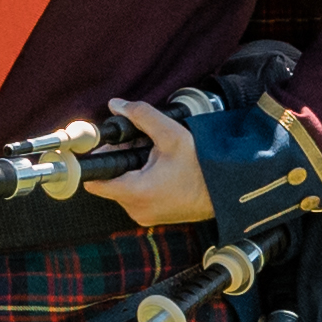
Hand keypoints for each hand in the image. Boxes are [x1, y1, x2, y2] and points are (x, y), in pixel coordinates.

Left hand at [87, 94, 213, 230]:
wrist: (227, 191)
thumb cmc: (202, 166)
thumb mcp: (171, 135)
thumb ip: (141, 116)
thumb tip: (116, 104)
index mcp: (135, 192)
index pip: (94, 181)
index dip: (98, 159)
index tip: (110, 145)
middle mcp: (136, 209)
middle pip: (109, 181)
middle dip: (119, 159)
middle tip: (138, 143)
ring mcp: (145, 216)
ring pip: (122, 188)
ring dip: (130, 170)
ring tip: (153, 155)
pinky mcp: (153, 217)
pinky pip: (136, 196)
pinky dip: (141, 181)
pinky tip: (158, 169)